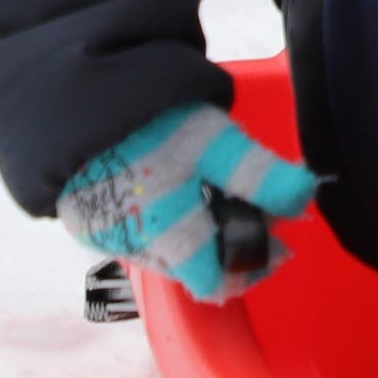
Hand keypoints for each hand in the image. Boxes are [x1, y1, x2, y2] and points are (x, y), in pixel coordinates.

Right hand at [60, 102, 320, 303]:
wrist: (69, 94)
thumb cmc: (149, 120)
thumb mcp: (215, 141)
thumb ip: (260, 175)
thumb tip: (308, 198)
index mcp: (169, 240)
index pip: (218, 283)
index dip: (252, 265)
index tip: (277, 241)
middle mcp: (134, 250)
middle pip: (193, 266)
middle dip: (229, 244)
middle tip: (256, 211)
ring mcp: (104, 238)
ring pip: (164, 252)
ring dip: (194, 233)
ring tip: (214, 195)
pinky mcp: (84, 220)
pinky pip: (133, 234)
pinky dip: (160, 221)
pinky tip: (173, 188)